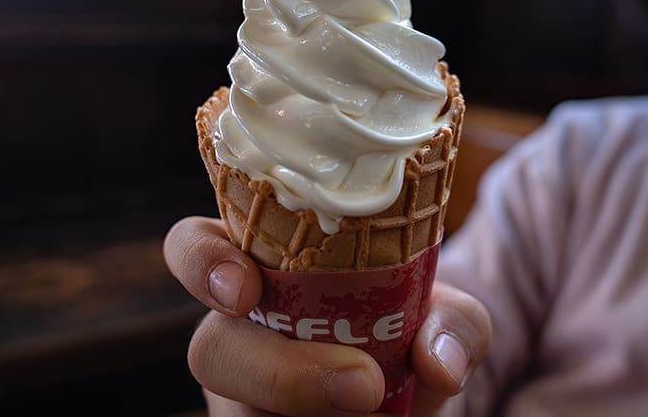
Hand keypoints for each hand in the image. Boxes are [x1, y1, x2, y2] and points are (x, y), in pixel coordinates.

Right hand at [164, 216, 491, 416]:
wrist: (414, 394)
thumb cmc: (409, 333)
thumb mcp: (442, 317)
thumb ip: (451, 323)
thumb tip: (439, 364)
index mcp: (265, 269)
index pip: (196, 247)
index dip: (201, 261)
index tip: (246, 289)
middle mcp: (241, 331)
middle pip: (210, 346)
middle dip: (277, 371)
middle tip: (362, 385)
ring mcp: (245, 393)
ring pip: (233, 411)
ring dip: (300, 411)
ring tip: (378, 415)